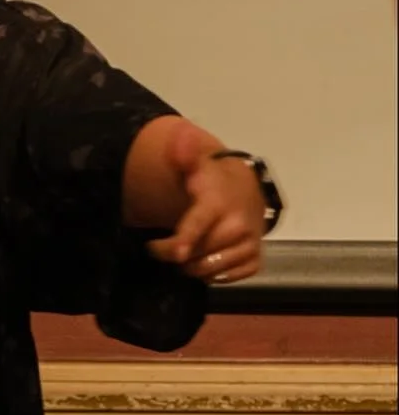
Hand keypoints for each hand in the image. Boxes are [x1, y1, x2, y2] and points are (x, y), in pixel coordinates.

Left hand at [145, 123, 267, 284]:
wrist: (245, 191)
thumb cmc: (211, 180)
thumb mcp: (196, 163)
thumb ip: (184, 152)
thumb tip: (179, 137)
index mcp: (219, 203)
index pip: (200, 223)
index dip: (186, 238)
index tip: (175, 251)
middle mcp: (239, 226)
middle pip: (202, 251)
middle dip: (176, 255)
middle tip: (158, 248)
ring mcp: (250, 245)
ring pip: (214, 268)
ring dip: (192, 267)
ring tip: (179, 255)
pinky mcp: (256, 261)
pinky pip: (231, 278)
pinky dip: (214, 275)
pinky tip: (202, 262)